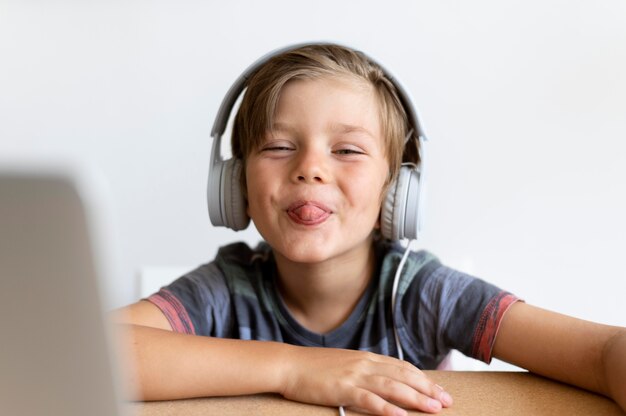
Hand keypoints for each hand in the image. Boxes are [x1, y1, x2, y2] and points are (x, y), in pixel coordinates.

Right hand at [279, 346, 452, 415]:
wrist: (290, 364)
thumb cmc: (314, 367)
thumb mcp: (345, 364)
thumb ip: (365, 369)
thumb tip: (384, 378)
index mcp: (366, 358)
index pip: (403, 367)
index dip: (424, 379)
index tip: (440, 390)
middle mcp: (365, 364)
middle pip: (404, 376)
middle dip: (428, 389)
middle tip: (447, 402)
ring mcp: (354, 375)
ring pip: (392, 387)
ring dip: (416, 398)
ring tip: (434, 408)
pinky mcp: (342, 389)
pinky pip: (369, 399)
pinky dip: (387, 408)